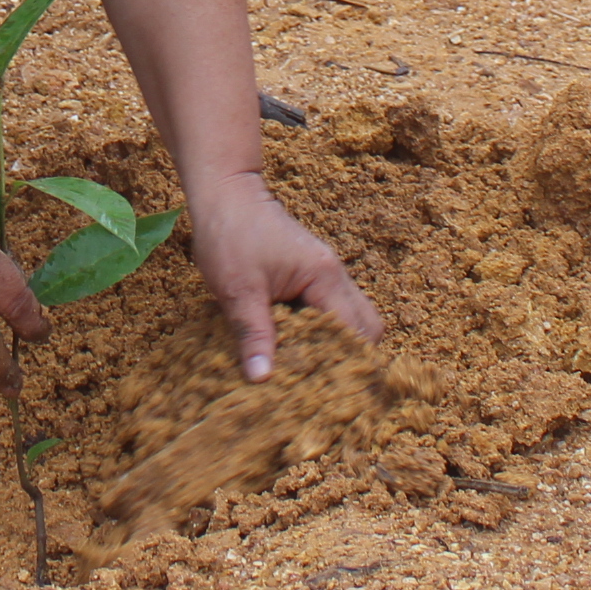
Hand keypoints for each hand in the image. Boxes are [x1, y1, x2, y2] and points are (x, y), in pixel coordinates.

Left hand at [187, 175, 380, 380]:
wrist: (224, 193)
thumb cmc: (229, 234)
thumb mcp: (238, 289)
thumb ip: (254, 334)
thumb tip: (262, 379)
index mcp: (324, 278)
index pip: (355, 333)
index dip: (347, 366)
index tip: (331, 396)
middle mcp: (335, 276)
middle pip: (366, 328)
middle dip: (352, 360)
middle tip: (325, 390)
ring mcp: (326, 275)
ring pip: (352, 320)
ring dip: (335, 347)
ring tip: (311, 377)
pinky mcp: (311, 276)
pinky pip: (330, 311)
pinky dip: (322, 333)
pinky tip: (298, 352)